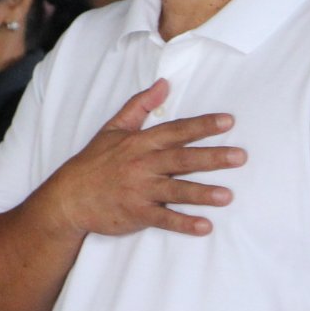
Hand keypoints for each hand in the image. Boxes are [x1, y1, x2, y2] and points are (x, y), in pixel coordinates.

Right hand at [39, 79, 243, 238]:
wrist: (68, 198)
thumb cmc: (94, 162)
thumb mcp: (113, 128)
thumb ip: (140, 106)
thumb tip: (163, 84)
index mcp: (140, 143)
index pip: (176, 131)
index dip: (202, 125)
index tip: (229, 121)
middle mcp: (142, 165)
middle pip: (182, 160)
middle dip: (212, 158)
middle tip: (241, 157)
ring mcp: (140, 191)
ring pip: (176, 191)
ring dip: (202, 193)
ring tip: (228, 196)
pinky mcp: (136, 214)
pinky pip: (164, 220)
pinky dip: (184, 224)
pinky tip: (205, 226)